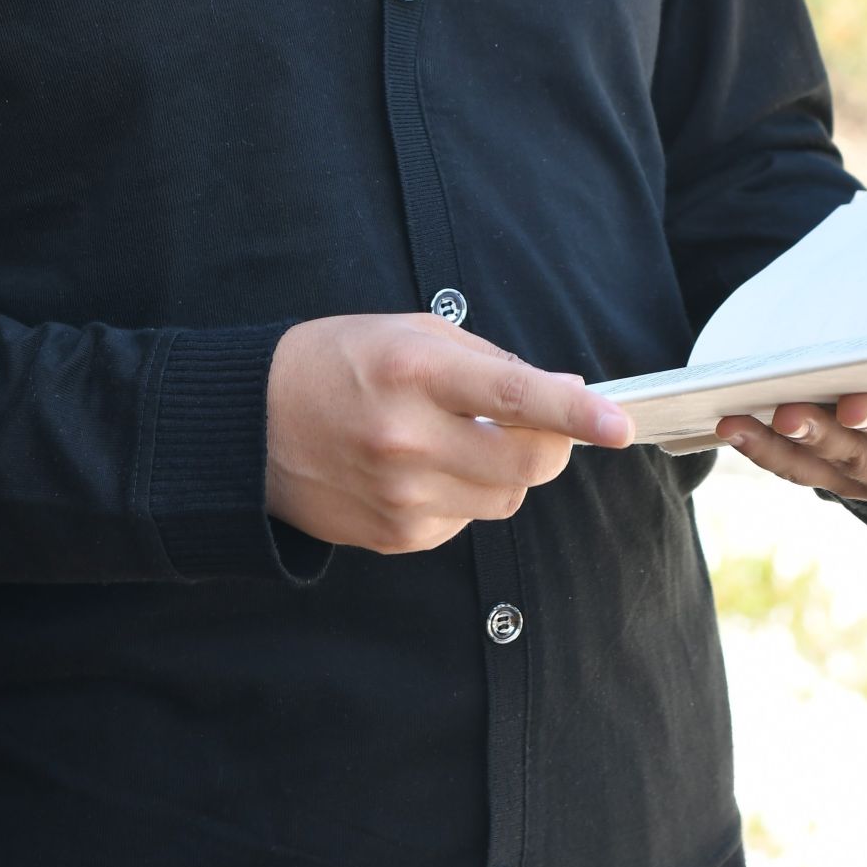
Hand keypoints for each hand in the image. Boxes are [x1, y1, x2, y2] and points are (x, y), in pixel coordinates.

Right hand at [266, 313, 631, 553]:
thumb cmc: (335, 363)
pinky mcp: (395, 535)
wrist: (247, 426)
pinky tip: (420, 470)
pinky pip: (464, 521)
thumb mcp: (409, 332)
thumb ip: (488, 362)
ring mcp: (401, 494)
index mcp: (416, 371)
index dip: (575, 414)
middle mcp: (409, 438)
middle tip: (539, 425)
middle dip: (550, 445)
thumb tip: (562, 394)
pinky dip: (462, 497)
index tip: (618, 424)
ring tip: (455, 440)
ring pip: (504, 497)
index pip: (516, 396)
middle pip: (527, 462)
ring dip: (503, 470)